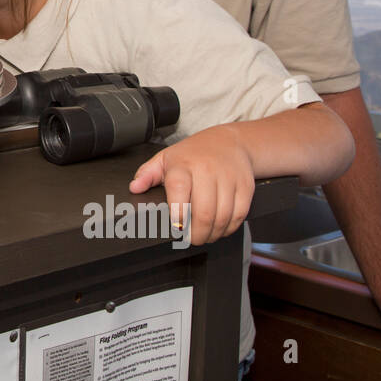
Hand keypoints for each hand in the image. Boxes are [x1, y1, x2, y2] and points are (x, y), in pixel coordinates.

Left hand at [129, 126, 255, 245]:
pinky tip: (221, 229)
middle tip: (192, 239)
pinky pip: (239, 214)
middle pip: (204, 211)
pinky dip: (229, 228)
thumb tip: (134, 187)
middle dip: (197, 233)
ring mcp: (228, 178)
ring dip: (213, 234)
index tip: (177, 227)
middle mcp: (207, 170)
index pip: (180, 190)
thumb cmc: (194, 153)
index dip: (179, 212)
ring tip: (206, 236)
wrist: (229, 142)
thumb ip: (147, 174)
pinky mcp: (245, 186)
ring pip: (222, 216)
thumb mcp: (165, 159)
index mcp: (183, 165)